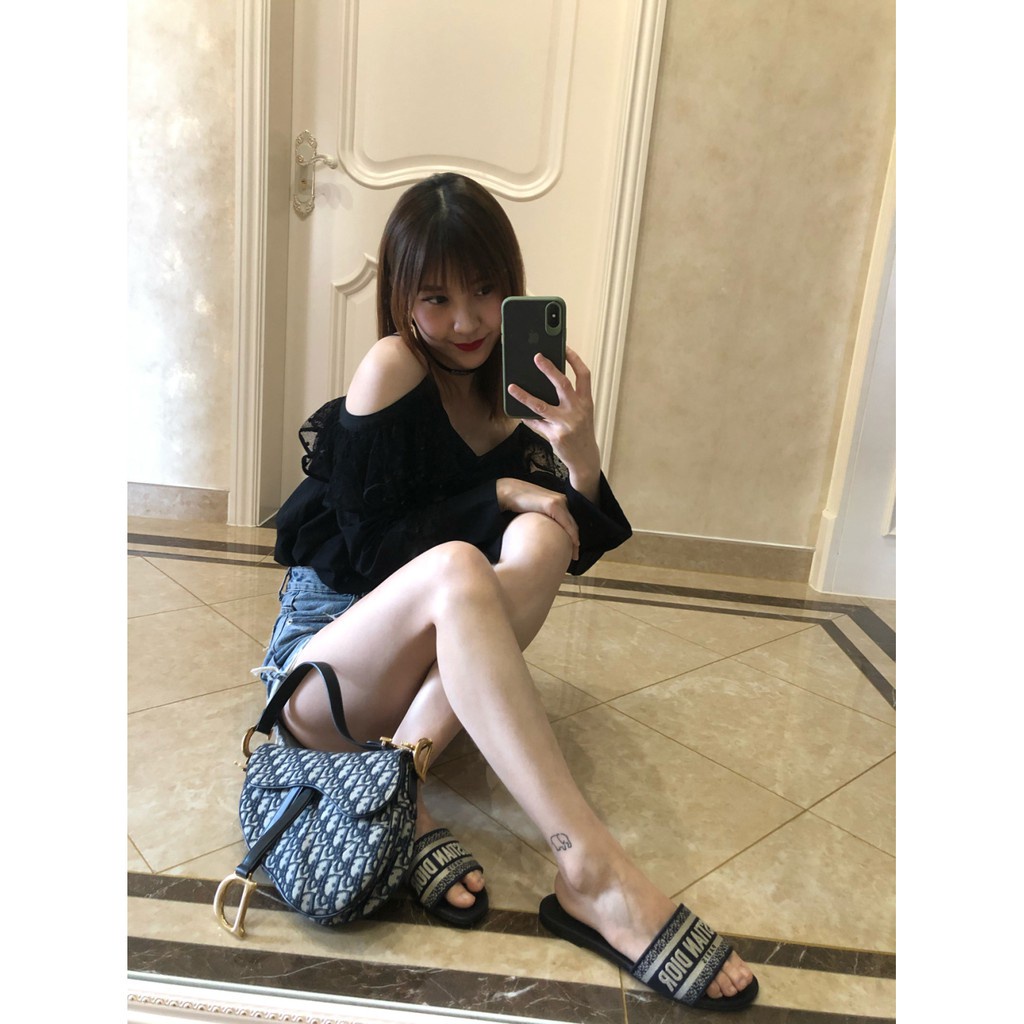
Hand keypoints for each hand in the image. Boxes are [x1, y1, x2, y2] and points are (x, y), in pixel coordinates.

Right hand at [496, 478, 579, 560]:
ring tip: (574, 555)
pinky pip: (566, 523)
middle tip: (574, 557)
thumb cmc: (519, 503)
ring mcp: (559, 502)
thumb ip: (543, 521)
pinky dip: (571, 535)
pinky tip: (573, 544)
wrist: (510, 492)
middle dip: (576, 542)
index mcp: (559, 502)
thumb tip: (544, 537)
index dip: (573, 537)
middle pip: (573, 524)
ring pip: (572, 525)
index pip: (569, 522)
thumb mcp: (535, 514)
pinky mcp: (553, 504)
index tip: (572, 551)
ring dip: (575, 541)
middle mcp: (562, 501)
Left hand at [506, 347, 600, 499]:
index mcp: (587, 402)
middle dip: (549, 369)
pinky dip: (526, 417)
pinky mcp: (555, 436)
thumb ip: (571, 399)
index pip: (584, 375)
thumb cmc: (581, 432)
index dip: (575, 360)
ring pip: (541, 406)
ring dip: (524, 395)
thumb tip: (546, 383)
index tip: (564, 347)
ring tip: (511, 387)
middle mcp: (578, 411)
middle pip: (563, 384)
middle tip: (536, 357)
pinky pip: (536, 423)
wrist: (585, 459)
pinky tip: (517, 411)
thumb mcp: (582, 413)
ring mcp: (566, 424)